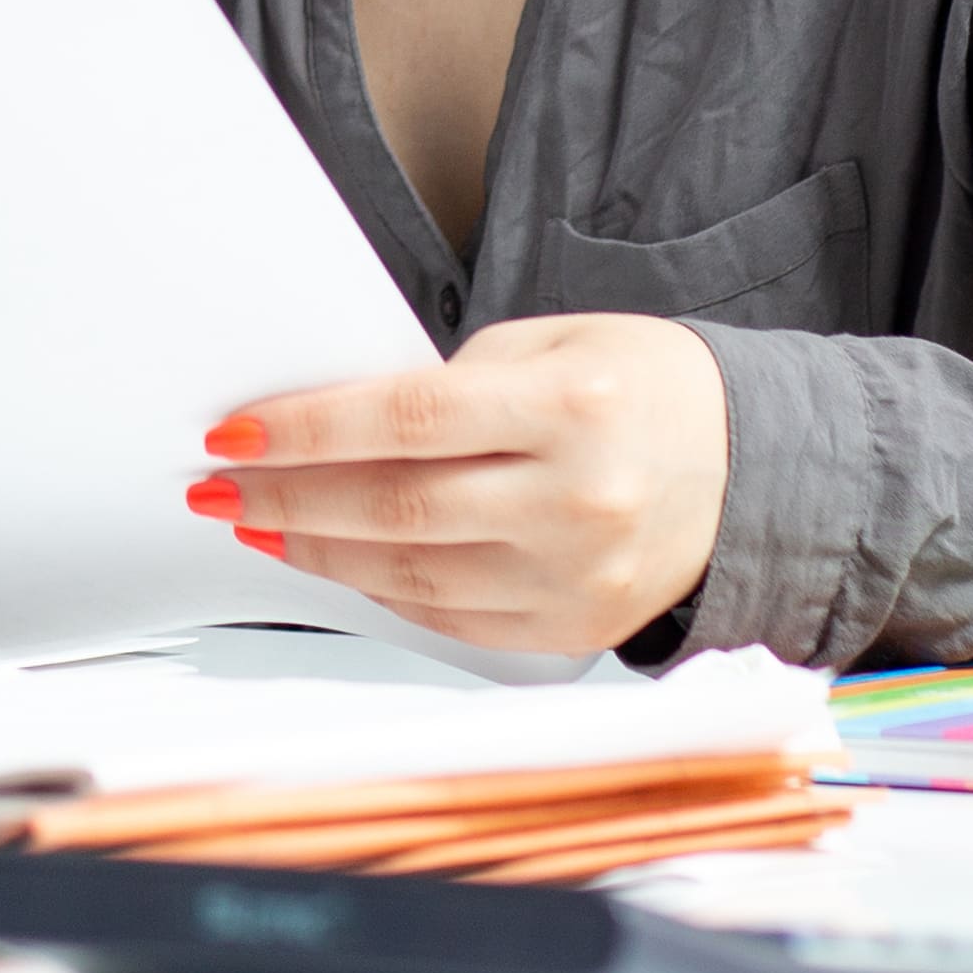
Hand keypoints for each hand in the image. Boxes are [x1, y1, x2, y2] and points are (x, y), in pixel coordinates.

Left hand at [189, 313, 729, 659]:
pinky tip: (334, 561)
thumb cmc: (643, 390)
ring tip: (257, 523)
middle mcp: (577, 500)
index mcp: (572, 409)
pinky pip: (448, 617)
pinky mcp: (572, 627)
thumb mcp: (553, 345)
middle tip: (218, 485)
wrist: (754, 468)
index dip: (307, 432)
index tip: (236, 434)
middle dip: (287, 499)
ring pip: (410, 575)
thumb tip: (332, 422)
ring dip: (316, 551)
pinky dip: (378, 590)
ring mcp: (577, 576)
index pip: (406, 421)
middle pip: (395, 508)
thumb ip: (450, 383)